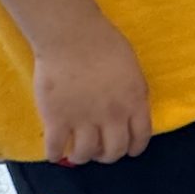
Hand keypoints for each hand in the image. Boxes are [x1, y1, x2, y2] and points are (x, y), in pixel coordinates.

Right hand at [31, 20, 153, 163]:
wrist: (72, 36)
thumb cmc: (104, 44)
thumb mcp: (133, 70)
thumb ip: (133, 94)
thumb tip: (130, 112)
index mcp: (134, 103)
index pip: (140, 138)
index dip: (134, 148)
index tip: (128, 150)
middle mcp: (112, 117)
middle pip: (113, 152)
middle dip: (108, 156)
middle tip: (100, 152)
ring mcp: (83, 120)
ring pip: (85, 154)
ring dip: (82, 157)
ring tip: (77, 153)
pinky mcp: (56, 119)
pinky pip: (55, 149)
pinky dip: (55, 155)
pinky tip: (55, 153)